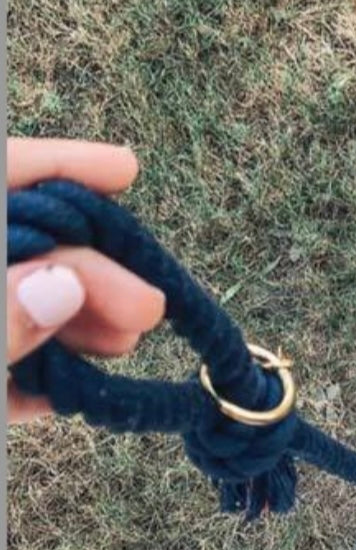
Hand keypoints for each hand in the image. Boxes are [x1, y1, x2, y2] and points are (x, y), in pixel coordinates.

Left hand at [7, 139, 165, 422]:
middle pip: (27, 247)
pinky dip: (39, 377)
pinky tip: (77, 384)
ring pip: (22, 305)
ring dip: (76, 323)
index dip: (57, 165)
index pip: (1, 179)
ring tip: (123, 345)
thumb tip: (60, 283)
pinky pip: (6, 370)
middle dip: (89, 270)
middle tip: (146, 308)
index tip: (126, 170)